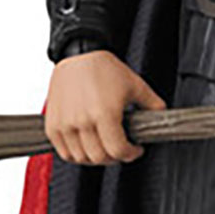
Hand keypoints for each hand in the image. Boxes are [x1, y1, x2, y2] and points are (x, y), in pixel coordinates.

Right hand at [44, 50, 165, 164]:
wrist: (77, 55)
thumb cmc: (102, 67)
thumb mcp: (135, 84)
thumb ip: (152, 103)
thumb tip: (162, 115)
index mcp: (104, 113)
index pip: (117, 150)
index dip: (130, 154)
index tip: (135, 149)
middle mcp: (82, 121)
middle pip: (99, 157)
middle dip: (115, 157)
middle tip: (121, 149)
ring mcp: (64, 124)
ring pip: (81, 158)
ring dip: (95, 158)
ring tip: (103, 148)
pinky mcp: (52, 124)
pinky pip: (63, 152)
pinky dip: (75, 155)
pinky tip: (86, 147)